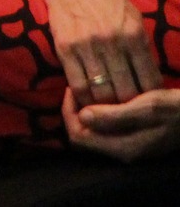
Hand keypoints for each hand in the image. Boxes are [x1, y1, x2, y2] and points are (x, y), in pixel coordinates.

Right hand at [39, 0, 161, 104]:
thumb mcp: (132, 17)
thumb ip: (141, 46)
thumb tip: (150, 79)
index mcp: (134, 35)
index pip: (149, 82)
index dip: (150, 101)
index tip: (146, 108)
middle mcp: (112, 42)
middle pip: (126, 92)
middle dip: (128, 109)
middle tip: (126, 115)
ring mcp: (87, 46)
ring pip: (101, 93)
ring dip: (105, 107)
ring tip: (107, 112)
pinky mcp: (65, 47)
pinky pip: (77, 84)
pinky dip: (83, 97)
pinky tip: (86, 99)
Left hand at [64, 87, 179, 162]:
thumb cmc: (177, 109)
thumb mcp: (149, 108)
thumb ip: (115, 115)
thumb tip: (83, 116)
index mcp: (124, 148)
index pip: (78, 136)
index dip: (69, 112)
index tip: (75, 88)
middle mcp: (124, 152)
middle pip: (83, 136)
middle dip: (75, 112)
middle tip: (80, 87)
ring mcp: (130, 147)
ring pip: (93, 133)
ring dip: (87, 112)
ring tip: (91, 90)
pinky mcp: (136, 139)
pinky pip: (107, 130)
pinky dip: (100, 114)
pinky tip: (105, 97)